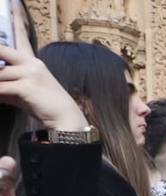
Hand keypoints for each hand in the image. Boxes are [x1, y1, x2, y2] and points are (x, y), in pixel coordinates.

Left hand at [0, 8, 88, 130]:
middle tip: (1, 72)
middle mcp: (31, 63)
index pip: (20, 34)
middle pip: (0, 52)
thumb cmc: (44, 106)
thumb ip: (5, 83)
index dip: (17, 17)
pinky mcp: (28, 86)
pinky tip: (0, 98)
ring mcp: (30, 73)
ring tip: (2, 93)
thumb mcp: (23, 91)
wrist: (66, 121)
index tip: (12, 1)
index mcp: (31, 61)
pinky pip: (2, 88)